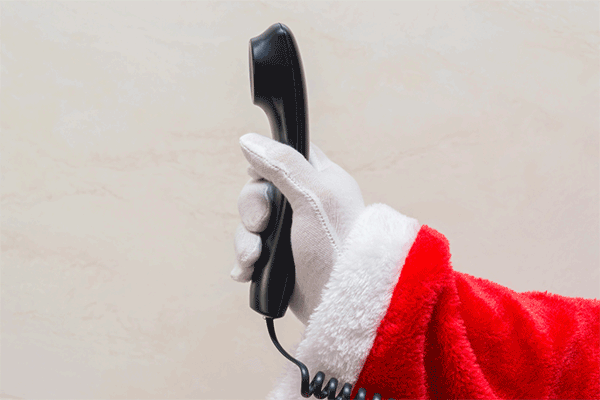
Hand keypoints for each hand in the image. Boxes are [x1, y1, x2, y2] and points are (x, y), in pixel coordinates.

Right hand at [231, 133, 365, 324]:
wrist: (342, 305)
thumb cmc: (338, 248)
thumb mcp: (315, 198)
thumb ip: (284, 165)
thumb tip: (249, 140)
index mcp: (321, 181)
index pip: (285, 156)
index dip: (266, 163)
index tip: (260, 177)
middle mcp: (305, 204)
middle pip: (259, 191)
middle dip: (251, 210)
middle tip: (261, 225)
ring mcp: (290, 234)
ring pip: (250, 224)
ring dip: (245, 241)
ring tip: (254, 259)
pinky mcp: (279, 260)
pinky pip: (249, 251)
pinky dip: (244, 261)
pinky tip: (248, 271)